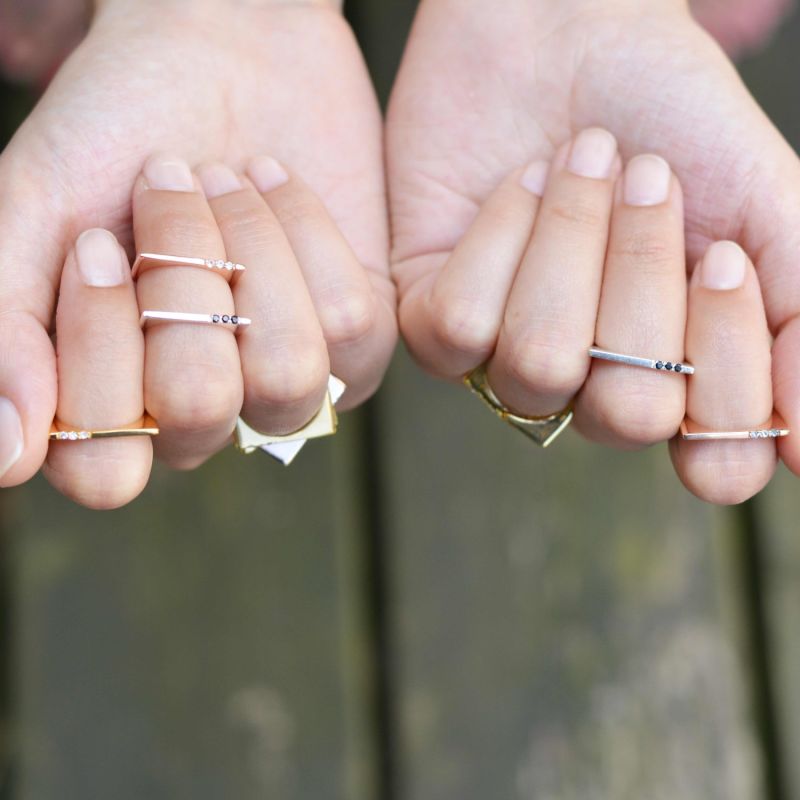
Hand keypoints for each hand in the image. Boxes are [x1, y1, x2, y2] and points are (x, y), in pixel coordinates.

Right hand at [0, 0, 395, 505]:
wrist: (220, 50)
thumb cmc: (114, 132)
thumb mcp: (32, 217)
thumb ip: (7, 333)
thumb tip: (8, 457)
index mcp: (114, 404)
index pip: (104, 468)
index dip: (101, 344)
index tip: (97, 240)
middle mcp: (203, 412)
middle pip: (203, 412)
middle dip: (182, 274)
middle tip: (170, 190)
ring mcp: (287, 384)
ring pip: (288, 376)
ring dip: (249, 252)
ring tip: (228, 181)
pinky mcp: (360, 340)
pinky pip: (353, 326)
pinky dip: (310, 234)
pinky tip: (276, 186)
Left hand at [402, 120, 776, 502]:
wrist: (564, 28)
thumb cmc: (671, 114)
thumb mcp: (766, 207)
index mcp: (679, 374)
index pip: (716, 462)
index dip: (726, 373)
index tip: (723, 259)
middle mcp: (594, 384)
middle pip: (625, 413)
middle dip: (643, 283)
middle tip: (650, 181)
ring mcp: (509, 360)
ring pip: (539, 365)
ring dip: (572, 246)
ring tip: (586, 162)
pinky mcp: (433, 321)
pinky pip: (459, 326)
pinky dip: (500, 236)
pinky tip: (520, 182)